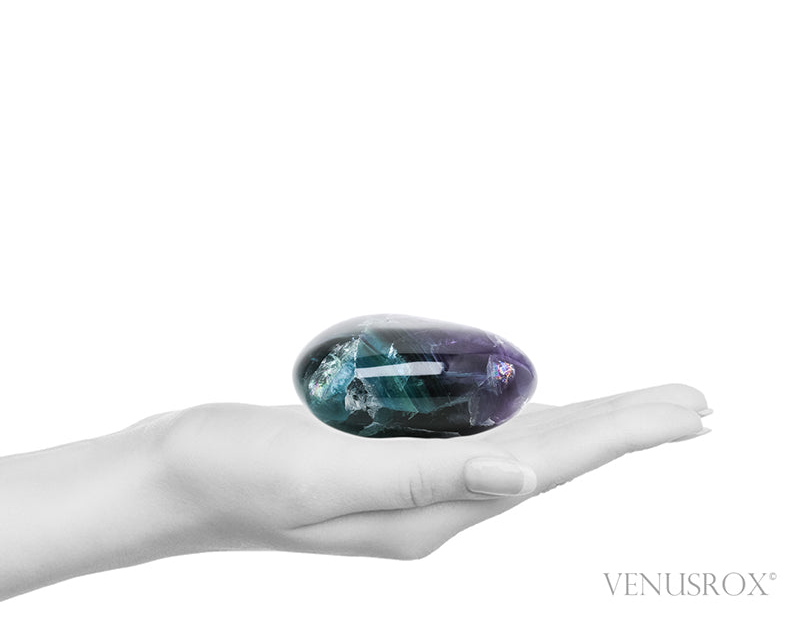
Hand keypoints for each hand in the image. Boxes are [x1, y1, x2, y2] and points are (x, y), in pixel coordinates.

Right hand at [151, 382, 710, 560]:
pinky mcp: (390, 456)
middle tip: (694, 405)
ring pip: (523, 447)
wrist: (180, 471)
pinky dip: (528, 419)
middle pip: (554, 458)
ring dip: (586, 423)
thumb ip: (427, 478)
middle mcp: (436, 501)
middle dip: (627, 428)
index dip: (625, 433)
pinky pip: (479, 435)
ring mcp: (414, 480)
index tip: (690, 411)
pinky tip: (544, 413)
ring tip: (640, 411)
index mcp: (431, 511)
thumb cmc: (241, 471)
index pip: (552, 465)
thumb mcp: (329, 479)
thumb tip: (524, 478)